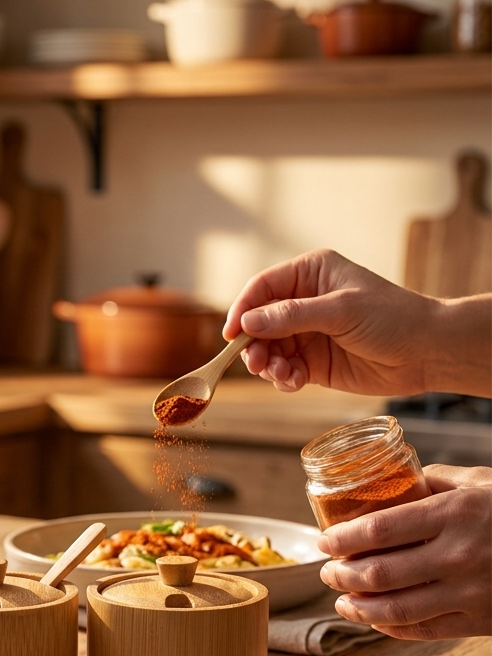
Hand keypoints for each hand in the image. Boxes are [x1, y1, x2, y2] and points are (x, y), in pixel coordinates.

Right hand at [223, 249, 434, 395]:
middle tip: (257, 363)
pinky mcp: (312, 362)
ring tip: (282, 374)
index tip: (230, 335)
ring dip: (267, 365)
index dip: (242, 309)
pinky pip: (283, 370)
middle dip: (253, 344)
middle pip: (257, 322)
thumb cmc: (391, 318)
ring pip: (267, 349)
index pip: (262, 288)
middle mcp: (303, 302)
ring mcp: (306, 333)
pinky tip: (294, 382)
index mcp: (310, 274)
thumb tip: (247, 321)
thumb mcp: (340, 311)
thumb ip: (291, 315)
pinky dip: (282, 378)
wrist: (426, 352)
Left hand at [318, 466, 491, 639]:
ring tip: (341, 600)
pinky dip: (391, 628)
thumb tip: (395, 479)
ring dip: (358, 607)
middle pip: (378, 573)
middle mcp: (459, 555)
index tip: (324, 541)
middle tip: (328, 572)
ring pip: (395, 609)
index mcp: (455, 514)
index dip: (341, 539)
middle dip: (341, 576)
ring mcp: (472, 593)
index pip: (378, 530)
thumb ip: (437, 481)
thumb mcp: (483, 484)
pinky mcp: (484, 623)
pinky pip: (424, 631)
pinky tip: (375, 619)